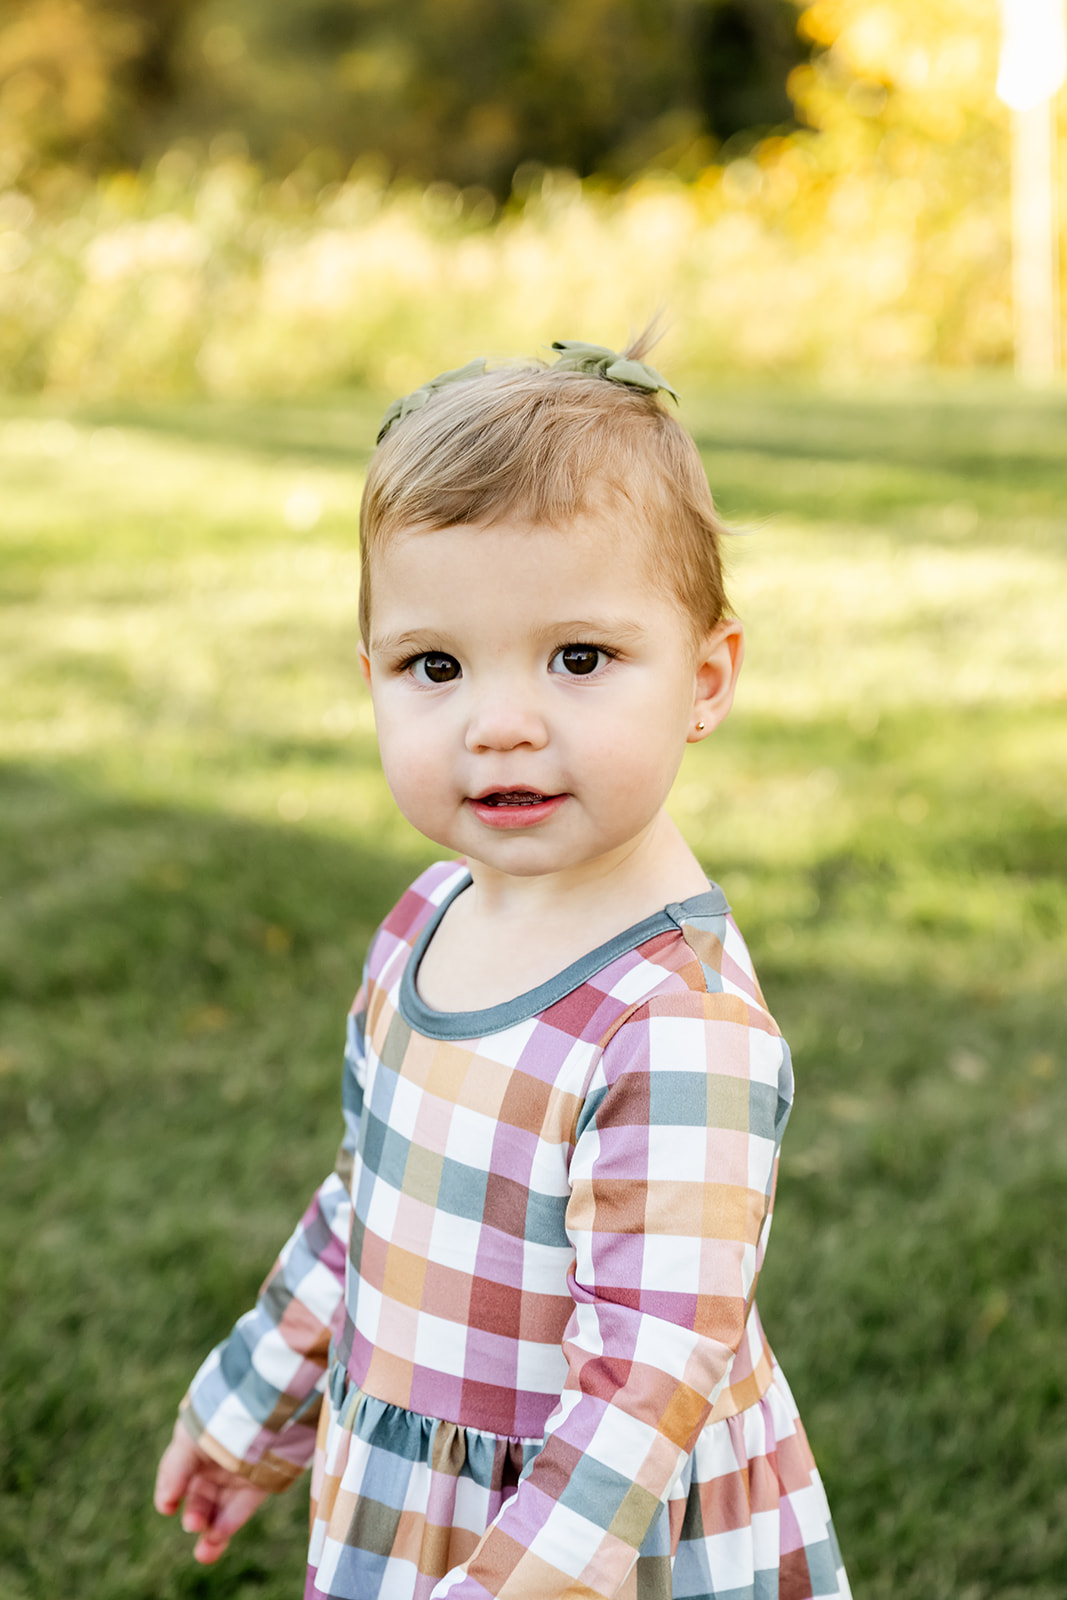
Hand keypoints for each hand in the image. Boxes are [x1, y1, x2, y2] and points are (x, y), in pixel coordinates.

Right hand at [154, 1418, 270, 1563]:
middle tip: (194, 1524)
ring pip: (219, 1509)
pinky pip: (240, 1508)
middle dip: (195, 1516)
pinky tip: (217, 1538)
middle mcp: (215, 1464)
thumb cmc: (219, 1417)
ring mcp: (236, 1474)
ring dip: (211, 1533)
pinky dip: (228, 1524)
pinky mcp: (258, 1481)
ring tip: (204, 1555)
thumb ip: (174, 1471)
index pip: (176, 1477)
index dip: (169, 1494)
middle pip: (199, 1498)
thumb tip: (165, 1507)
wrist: (261, 1403)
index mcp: (193, 1447)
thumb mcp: (189, 1439)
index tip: (168, 1508)